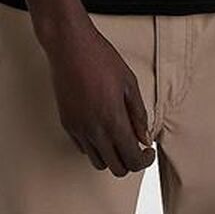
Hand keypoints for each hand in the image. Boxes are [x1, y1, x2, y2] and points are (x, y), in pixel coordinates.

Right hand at [43, 21, 156, 175]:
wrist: (69, 46)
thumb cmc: (100, 58)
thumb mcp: (129, 81)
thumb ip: (139, 113)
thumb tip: (144, 137)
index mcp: (113, 119)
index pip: (132, 160)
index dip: (144, 160)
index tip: (148, 151)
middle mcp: (94, 130)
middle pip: (116, 167)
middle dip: (130, 161)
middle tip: (136, 146)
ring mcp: (78, 128)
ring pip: (98, 162)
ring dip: (112, 155)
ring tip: (118, 137)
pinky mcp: (66, 123)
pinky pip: (83, 148)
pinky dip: (95, 146)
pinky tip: (101, 128)